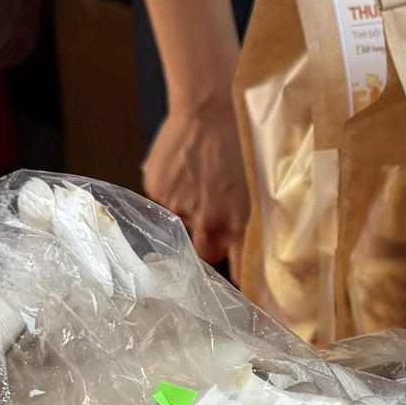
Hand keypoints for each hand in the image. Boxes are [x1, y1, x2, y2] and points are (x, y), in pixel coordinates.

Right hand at [143, 105, 250, 269]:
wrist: (206, 111)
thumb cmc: (234, 147)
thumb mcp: (248, 191)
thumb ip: (238, 225)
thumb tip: (234, 254)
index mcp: (236, 223)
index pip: (235, 269)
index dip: (233, 280)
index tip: (235, 292)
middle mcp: (207, 222)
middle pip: (202, 255)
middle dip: (204, 246)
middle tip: (207, 225)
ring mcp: (179, 207)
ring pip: (179, 224)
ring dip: (186, 211)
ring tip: (196, 180)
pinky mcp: (157, 191)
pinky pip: (162, 203)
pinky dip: (170, 192)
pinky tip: (180, 170)